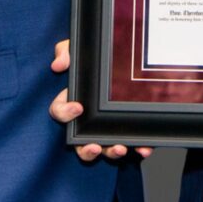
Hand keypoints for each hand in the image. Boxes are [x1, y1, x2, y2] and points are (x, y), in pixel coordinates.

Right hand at [49, 40, 152, 161]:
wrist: (125, 61)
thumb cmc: (93, 60)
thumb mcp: (77, 49)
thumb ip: (65, 52)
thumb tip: (58, 65)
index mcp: (71, 102)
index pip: (60, 111)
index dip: (65, 113)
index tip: (78, 107)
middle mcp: (86, 121)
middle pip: (80, 143)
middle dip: (87, 149)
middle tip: (95, 146)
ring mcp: (106, 129)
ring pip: (104, 149)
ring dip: (111, 152)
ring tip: (120, 148)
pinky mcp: (126, 131)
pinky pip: (130, 144)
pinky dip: (137, 149)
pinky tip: (144, 148)